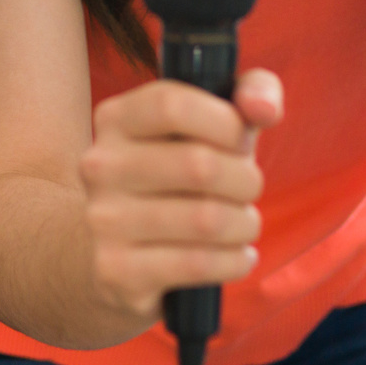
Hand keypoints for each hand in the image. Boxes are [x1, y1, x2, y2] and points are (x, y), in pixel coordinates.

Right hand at [78, 69, 283, 323]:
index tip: (241, 140)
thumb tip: (265, 108)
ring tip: (243, 225)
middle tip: (247, 191)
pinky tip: (235, 257)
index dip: (225, 122)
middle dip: (246, 180)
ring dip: (245, 224)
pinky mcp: (115, 270)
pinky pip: (199, 264)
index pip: (172, 105)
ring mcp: (104, 220)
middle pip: (199, 165)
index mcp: (116, 119)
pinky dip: (235, 261)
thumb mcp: (211, 127)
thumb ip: (249, 94)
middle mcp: (100, 165)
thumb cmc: (181, 178)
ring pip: (206, 219)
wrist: (118, 255)